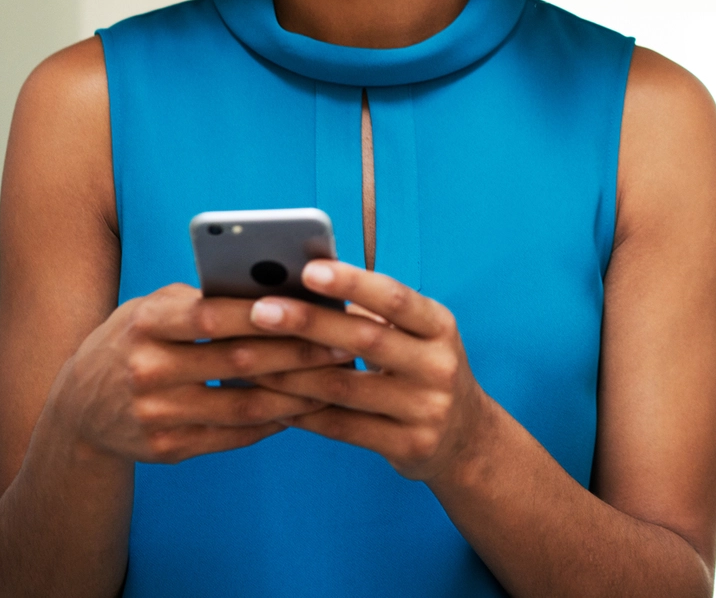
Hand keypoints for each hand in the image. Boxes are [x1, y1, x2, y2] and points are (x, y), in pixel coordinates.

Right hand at [49, 283, 351, 464]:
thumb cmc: (134, 340)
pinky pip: (233, 436)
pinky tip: (304, 407)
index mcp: (147, 323)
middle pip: (237, 361)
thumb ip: (202, 299)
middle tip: (344, 342)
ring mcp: (157, 414)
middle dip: (297, 352)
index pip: (211, 315)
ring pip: (243, 405)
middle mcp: (149, 369)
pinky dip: (273, 422)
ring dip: (297, 393)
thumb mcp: (152, 308)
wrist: (79, 409)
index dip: (260, 312)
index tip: (310, 306)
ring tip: (335, 378)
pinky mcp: (168, 450)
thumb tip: (273, 288)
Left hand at [249, 262, 492, 483]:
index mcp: (439, 325)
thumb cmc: (422, 367)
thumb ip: (372, 312)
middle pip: (366, 339)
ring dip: (292, 372)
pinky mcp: (409, 446)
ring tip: (249, 358)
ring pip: (346, 388)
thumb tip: (303, 283)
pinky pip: (344, 428)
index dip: (352, 283)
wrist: (466, 438)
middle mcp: (439, 365)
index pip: (395, 298)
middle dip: (309, 322)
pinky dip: (304, 413)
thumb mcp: (417, 333)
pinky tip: (271, 400)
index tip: (308, 269)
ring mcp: (427, 409)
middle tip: (260, 310)